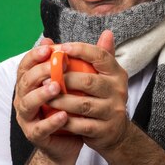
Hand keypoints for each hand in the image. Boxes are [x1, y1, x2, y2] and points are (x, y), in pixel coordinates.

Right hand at [13, 38, 83, 164]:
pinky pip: (40, 128)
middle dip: (39, 72)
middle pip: (25, 81)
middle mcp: (24, 97)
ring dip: (41, 95)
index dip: (34, 55)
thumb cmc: (70, 107)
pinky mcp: (34, 135)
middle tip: (54, 66)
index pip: (27, 64)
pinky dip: (51, 122)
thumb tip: (106, 34)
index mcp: (31, 83)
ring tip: (57, 87)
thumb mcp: (78, 83)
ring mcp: (27, 117)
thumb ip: (89, 59)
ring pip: (28, 103)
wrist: (68, 142)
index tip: (49, 48)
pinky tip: (63, 115)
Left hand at [48, 30, 130, 154]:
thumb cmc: (104, 98)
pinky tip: (54, 116)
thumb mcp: (107, 76)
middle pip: (89, 81)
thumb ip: (102, 56)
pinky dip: (66, 121)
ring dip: (61, 100)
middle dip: (65, 79)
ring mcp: (113, 112)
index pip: (101, 56)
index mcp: (117, 74)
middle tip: (45, 78)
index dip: (81, 50)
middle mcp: (119, 91)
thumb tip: (107, 32)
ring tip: (45, 97)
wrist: (115, 132)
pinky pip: (81, 125)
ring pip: (83, 105)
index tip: (61, 48)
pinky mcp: (105, 130)